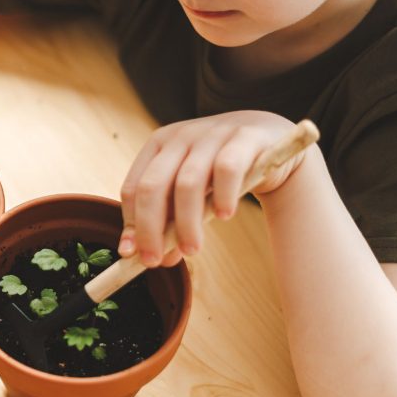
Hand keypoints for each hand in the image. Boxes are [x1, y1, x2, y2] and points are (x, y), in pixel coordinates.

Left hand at [118, 111, 304, 267]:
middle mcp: (180, 137)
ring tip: (192, 250)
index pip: (133, 187)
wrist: (266, 139)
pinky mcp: (244, 139)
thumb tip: (158, 259)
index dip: (130, 223)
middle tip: (154, 262)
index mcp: (158, 145)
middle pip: (152, 186)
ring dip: (186, 223)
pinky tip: (224, 216)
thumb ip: (171, 220)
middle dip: (149, 229)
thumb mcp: (190, 191)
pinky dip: (223, 196)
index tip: (131, 254)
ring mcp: (211, 135)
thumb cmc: (218, 171)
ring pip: (188, 183)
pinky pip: (227, 170)